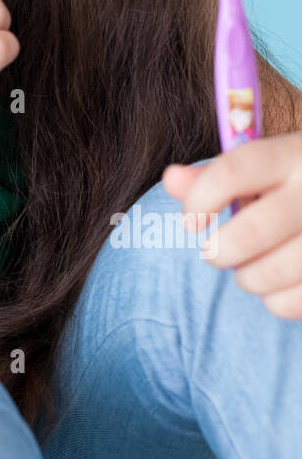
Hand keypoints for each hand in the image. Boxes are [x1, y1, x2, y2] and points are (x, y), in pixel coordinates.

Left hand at [162, 133, 301, 318]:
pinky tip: (277, 284)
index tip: (191, 222)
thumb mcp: (266, 169)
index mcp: (291, 156)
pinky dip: (274, 300)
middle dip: (218, 251)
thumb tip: (170, 178)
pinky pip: (291, 302)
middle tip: (214, 252)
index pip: (232, 172)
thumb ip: (215, 174)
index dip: (199, 200)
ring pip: (272, 272)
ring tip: (248, 269)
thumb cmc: (295, 186)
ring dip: (246, 278)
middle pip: (250, 232)